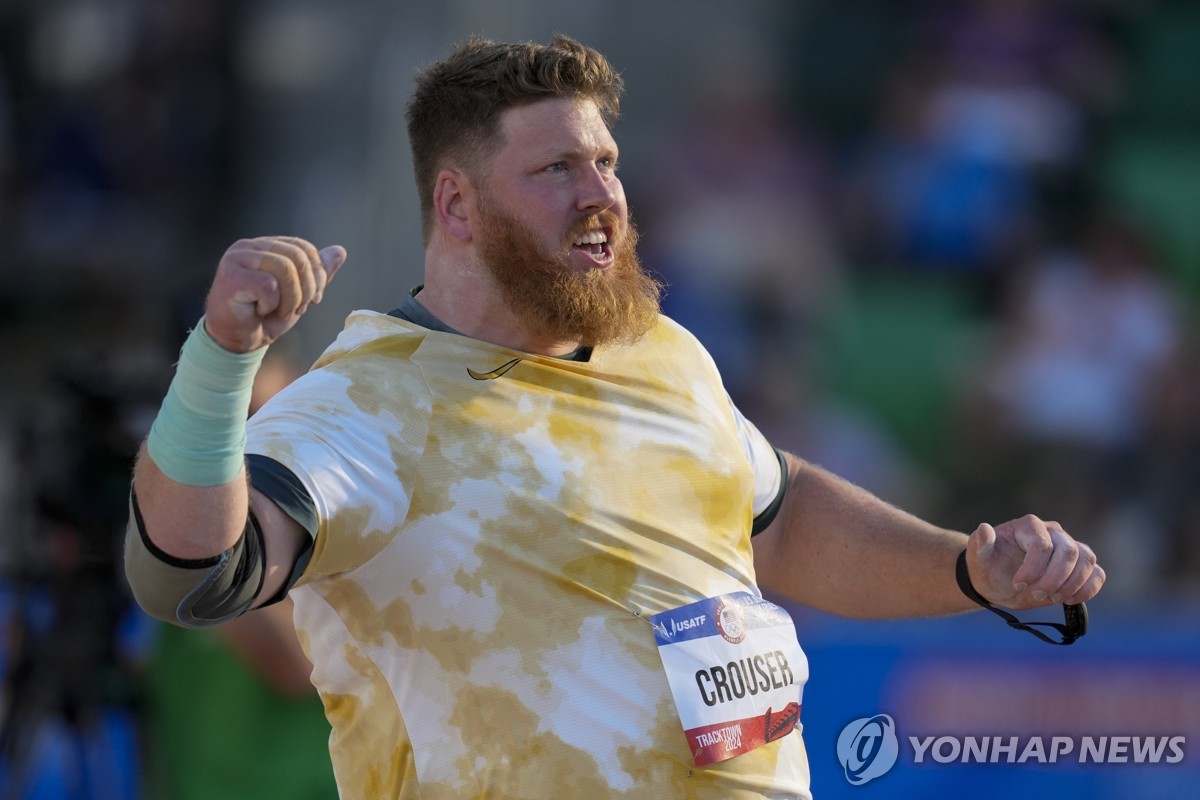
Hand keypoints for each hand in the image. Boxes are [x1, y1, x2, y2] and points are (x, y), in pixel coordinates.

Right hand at [203, 236, 346, 351]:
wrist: (235, 342)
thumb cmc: (264, 318)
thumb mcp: (299, 294)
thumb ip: (317, 273)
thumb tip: (340, 251)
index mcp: (264, 246)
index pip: (303, 248)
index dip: (317, 274)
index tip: (315, 299)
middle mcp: (248, 247)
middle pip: (297, 257)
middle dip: (307, 288)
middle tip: (299, 309)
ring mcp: (237, 259)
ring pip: (284, 269)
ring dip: (291, 299)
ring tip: (280, 312)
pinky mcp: (231, 276)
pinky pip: (268, 285)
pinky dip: (272, 304)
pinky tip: (260, 311)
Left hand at [965, 515, 1104, 609]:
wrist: (998, 582)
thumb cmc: (988, 567)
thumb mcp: (978, 557)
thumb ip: (979, 543)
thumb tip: (984, 529)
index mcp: (1028, 526)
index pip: (1042, 545)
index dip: (1033, 569)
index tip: (1018, 584)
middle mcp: (1053, 532)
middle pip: (1069, 552)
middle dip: (1054, 578)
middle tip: (1038, 595)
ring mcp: (1069, 547)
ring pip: (1087, 560)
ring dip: (1073, 584)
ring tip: (1053, 598)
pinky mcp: (1079, 566)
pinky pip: (1097, 573)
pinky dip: (1089, 588)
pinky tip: (1070, 600)